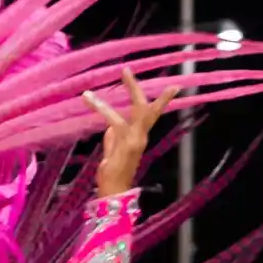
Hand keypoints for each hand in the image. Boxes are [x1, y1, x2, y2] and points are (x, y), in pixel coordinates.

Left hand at [83, 68, 178, 197]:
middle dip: (136, 88)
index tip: (173, 86)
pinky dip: (101, 107)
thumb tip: (110, 127)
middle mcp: (140, 137)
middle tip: (127, 69)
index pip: (150, 115)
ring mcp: (135, 139)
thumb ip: (111, 140)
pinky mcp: (126, 143)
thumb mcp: (110, 154)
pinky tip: (89, 97)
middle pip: (145, 107)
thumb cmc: (112, 178)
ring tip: (116, 74)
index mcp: (138, 138)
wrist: (113, 193)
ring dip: (125, 90)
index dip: (160, 101)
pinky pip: (114, 120)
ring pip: (134, 109)